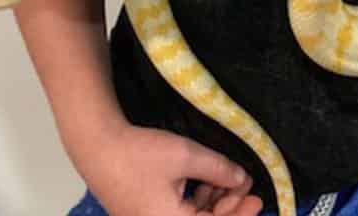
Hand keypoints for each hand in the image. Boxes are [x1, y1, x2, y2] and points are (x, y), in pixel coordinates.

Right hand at [80, 122, 263, 215]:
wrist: (99, 148)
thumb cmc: (141, 155)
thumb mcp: (186, 156)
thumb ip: (218, 170)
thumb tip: (241, 179)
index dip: (239, 214)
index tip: (258, 199)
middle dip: (228, 206)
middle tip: (246, 184)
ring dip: (212, 202)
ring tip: (228, 179)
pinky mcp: (145, 215)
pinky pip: (178, 214)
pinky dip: (195, 200)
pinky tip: (206, 181)